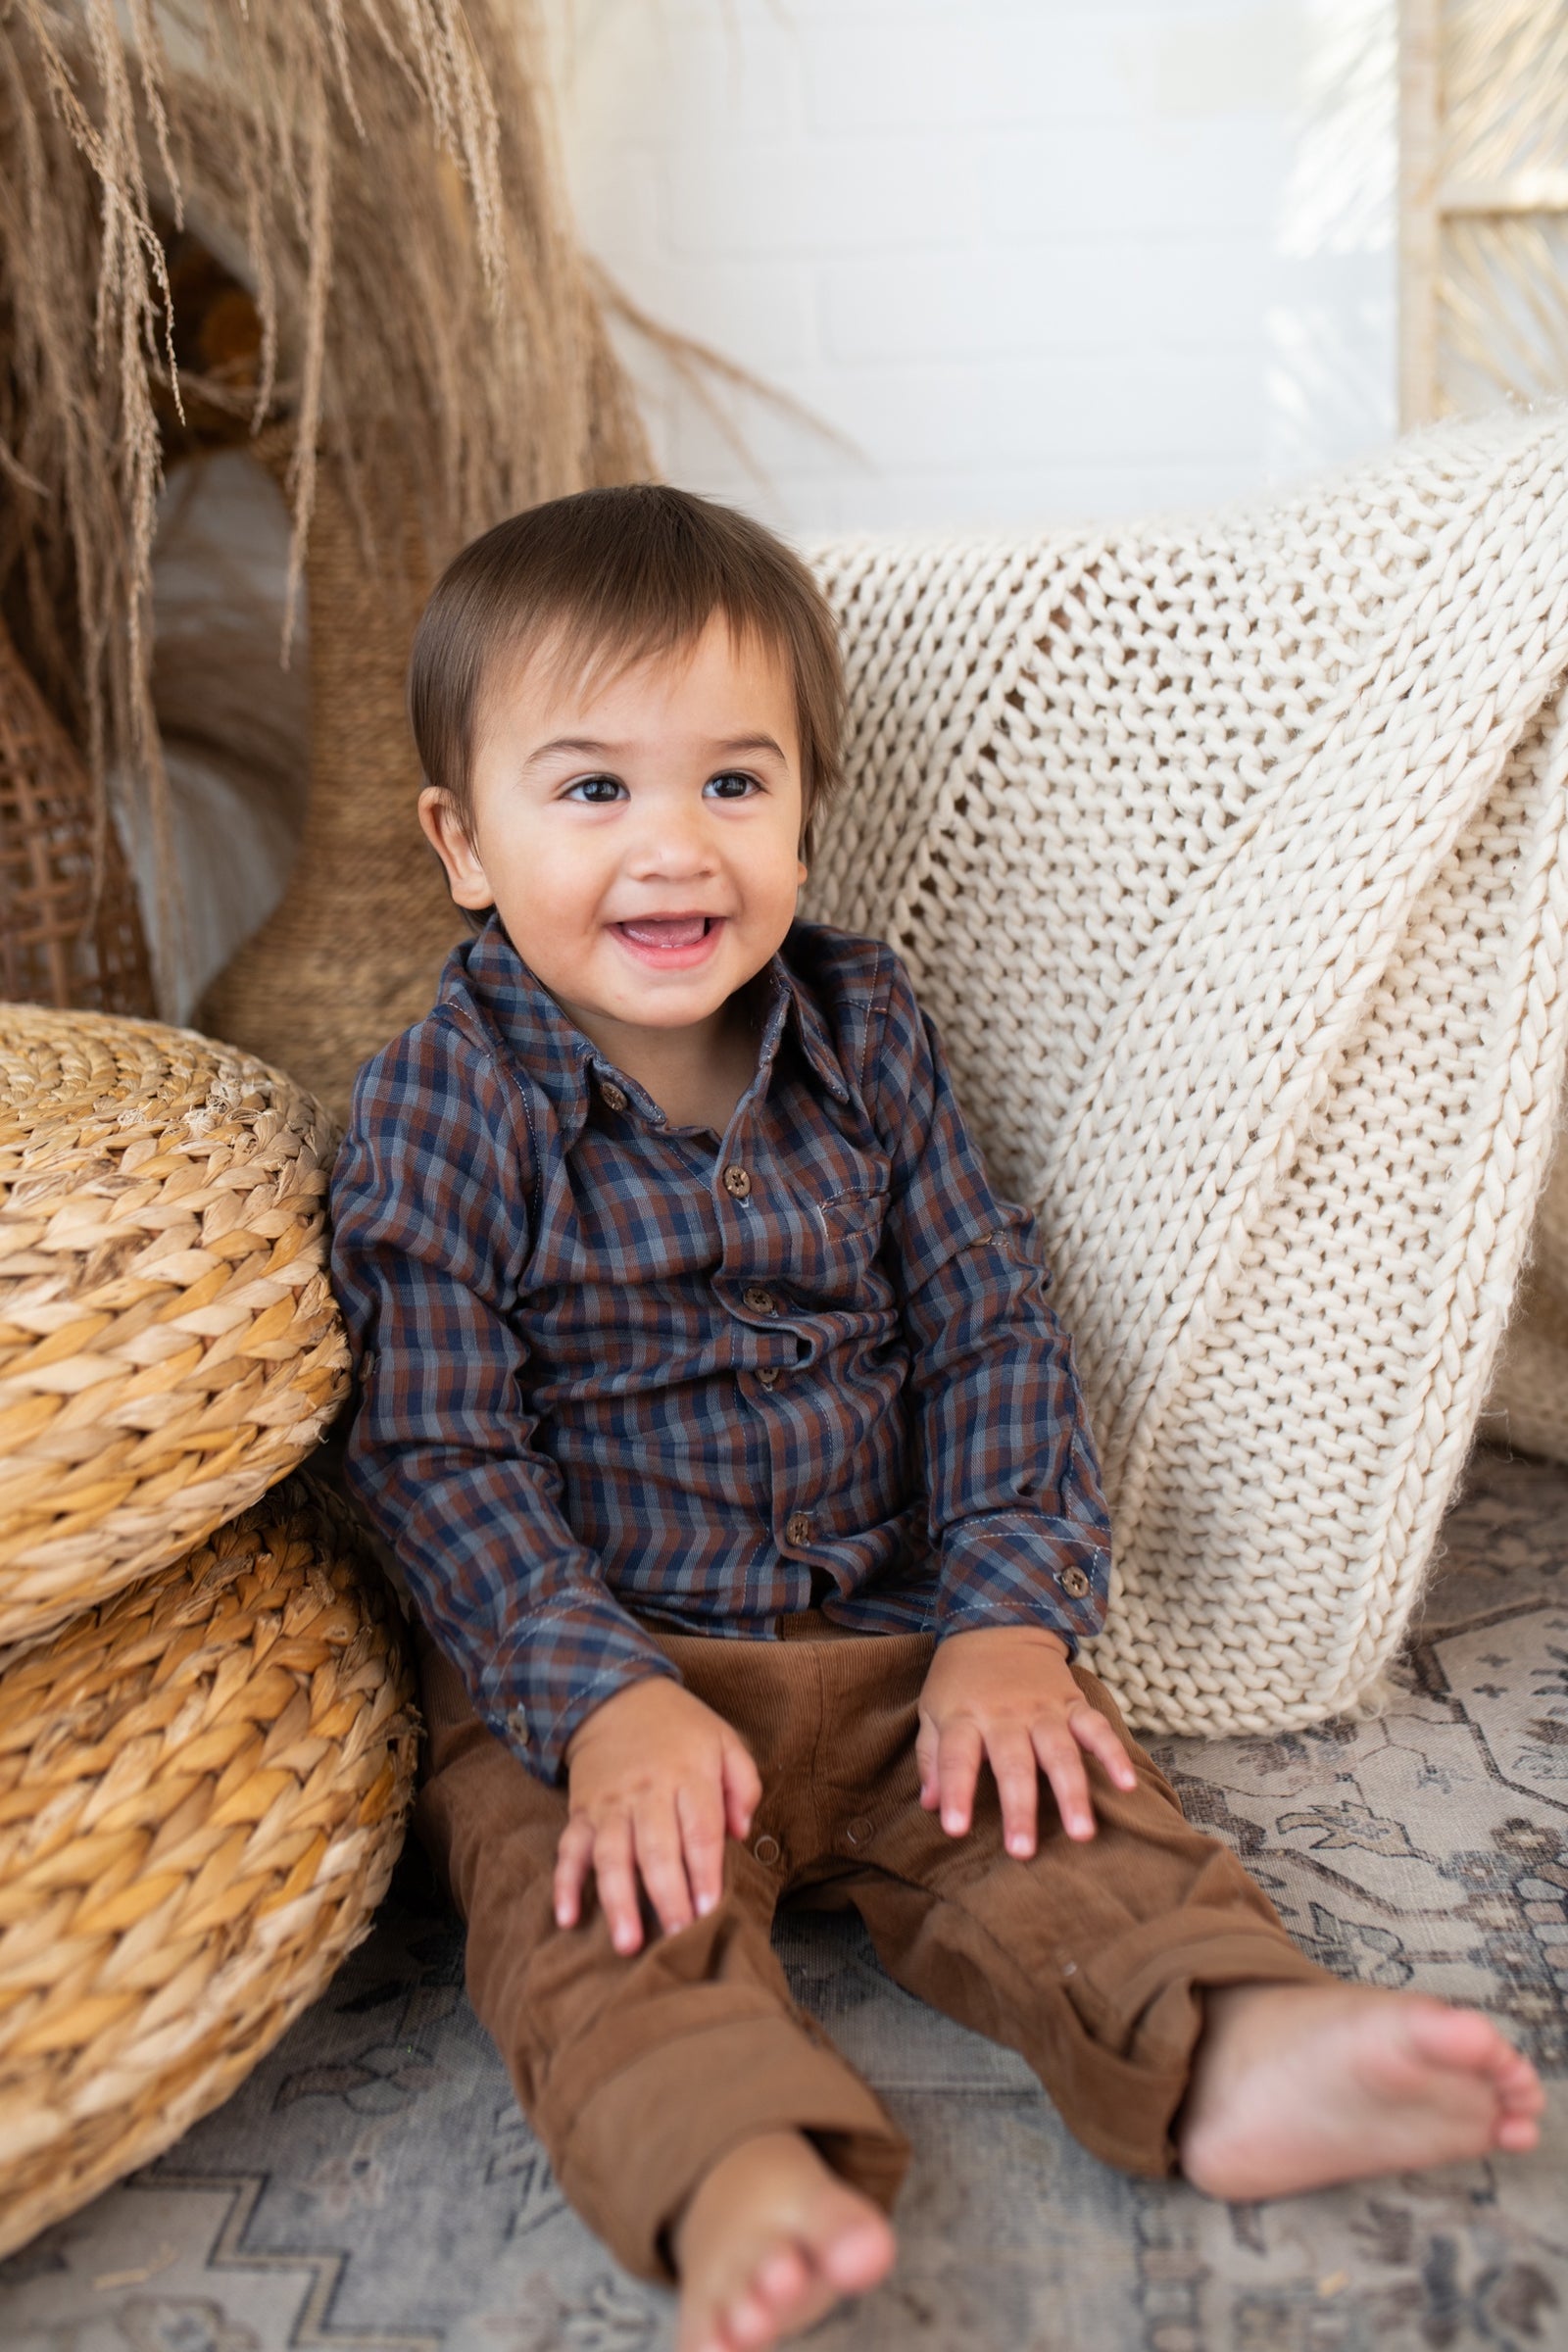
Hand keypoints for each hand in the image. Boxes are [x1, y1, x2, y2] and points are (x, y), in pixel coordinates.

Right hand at [556, 1676, 762, 1956]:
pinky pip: (570, 1849)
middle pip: (657, 1849)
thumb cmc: (680, 1728)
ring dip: (618, 1900)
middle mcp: (647, 1792)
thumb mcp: (724, 1740)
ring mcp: (610, 1804)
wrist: (616, 1695)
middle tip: (677, 1940)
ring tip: (627, 1944)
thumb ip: (744, 1784)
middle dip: (667, 1897)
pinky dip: (565, 1884)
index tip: (710, 1911)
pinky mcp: (581, 1811)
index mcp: (688, 1775)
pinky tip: (567, 1918)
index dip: (705, 1873)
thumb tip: (742, 1832)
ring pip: (611, 1855)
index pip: (700, 1830)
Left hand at [917, 1624, 1137, 1855]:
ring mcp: (1043, 1710)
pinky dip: (1114, 1755)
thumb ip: (932, 1757)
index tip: (955, 1829)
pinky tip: (1127, 1785)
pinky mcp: (1073, 1704)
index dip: (955, 1793)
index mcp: (965, 1717)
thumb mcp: (933, 1711)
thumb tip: (930, 1806)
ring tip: (1082, 1834)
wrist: (997, 1626)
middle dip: (1019, 1808)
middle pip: (1013, 1764)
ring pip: (1060, 1753)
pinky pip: (1096, 1729)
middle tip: (1023, 1852)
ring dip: (1072, 1793)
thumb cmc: (960, 1682)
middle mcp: (1005, 1715)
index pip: (956, 1758)